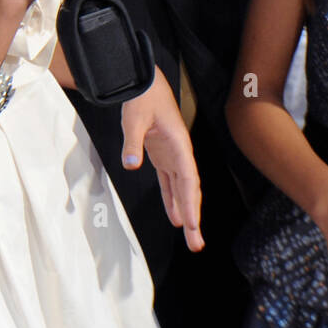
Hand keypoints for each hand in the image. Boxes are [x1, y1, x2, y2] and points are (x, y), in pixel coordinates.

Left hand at [120, 69, 202, 249]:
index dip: (190, 203)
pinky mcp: (162, 156)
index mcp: (179, 145)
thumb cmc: (142, 98)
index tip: (190, 224)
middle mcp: (180, 154)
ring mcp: (172, 156)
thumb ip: (132, 142)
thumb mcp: (134, 118)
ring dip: (186, 213)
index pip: (188, 179)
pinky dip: (172, 200)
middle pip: (190, 190)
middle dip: (194, 217)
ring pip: (183, 190)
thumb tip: (131, 164)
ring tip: (191, 239)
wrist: (143, 83)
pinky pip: (170, 184)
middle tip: (196, 244)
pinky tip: (175, 218)